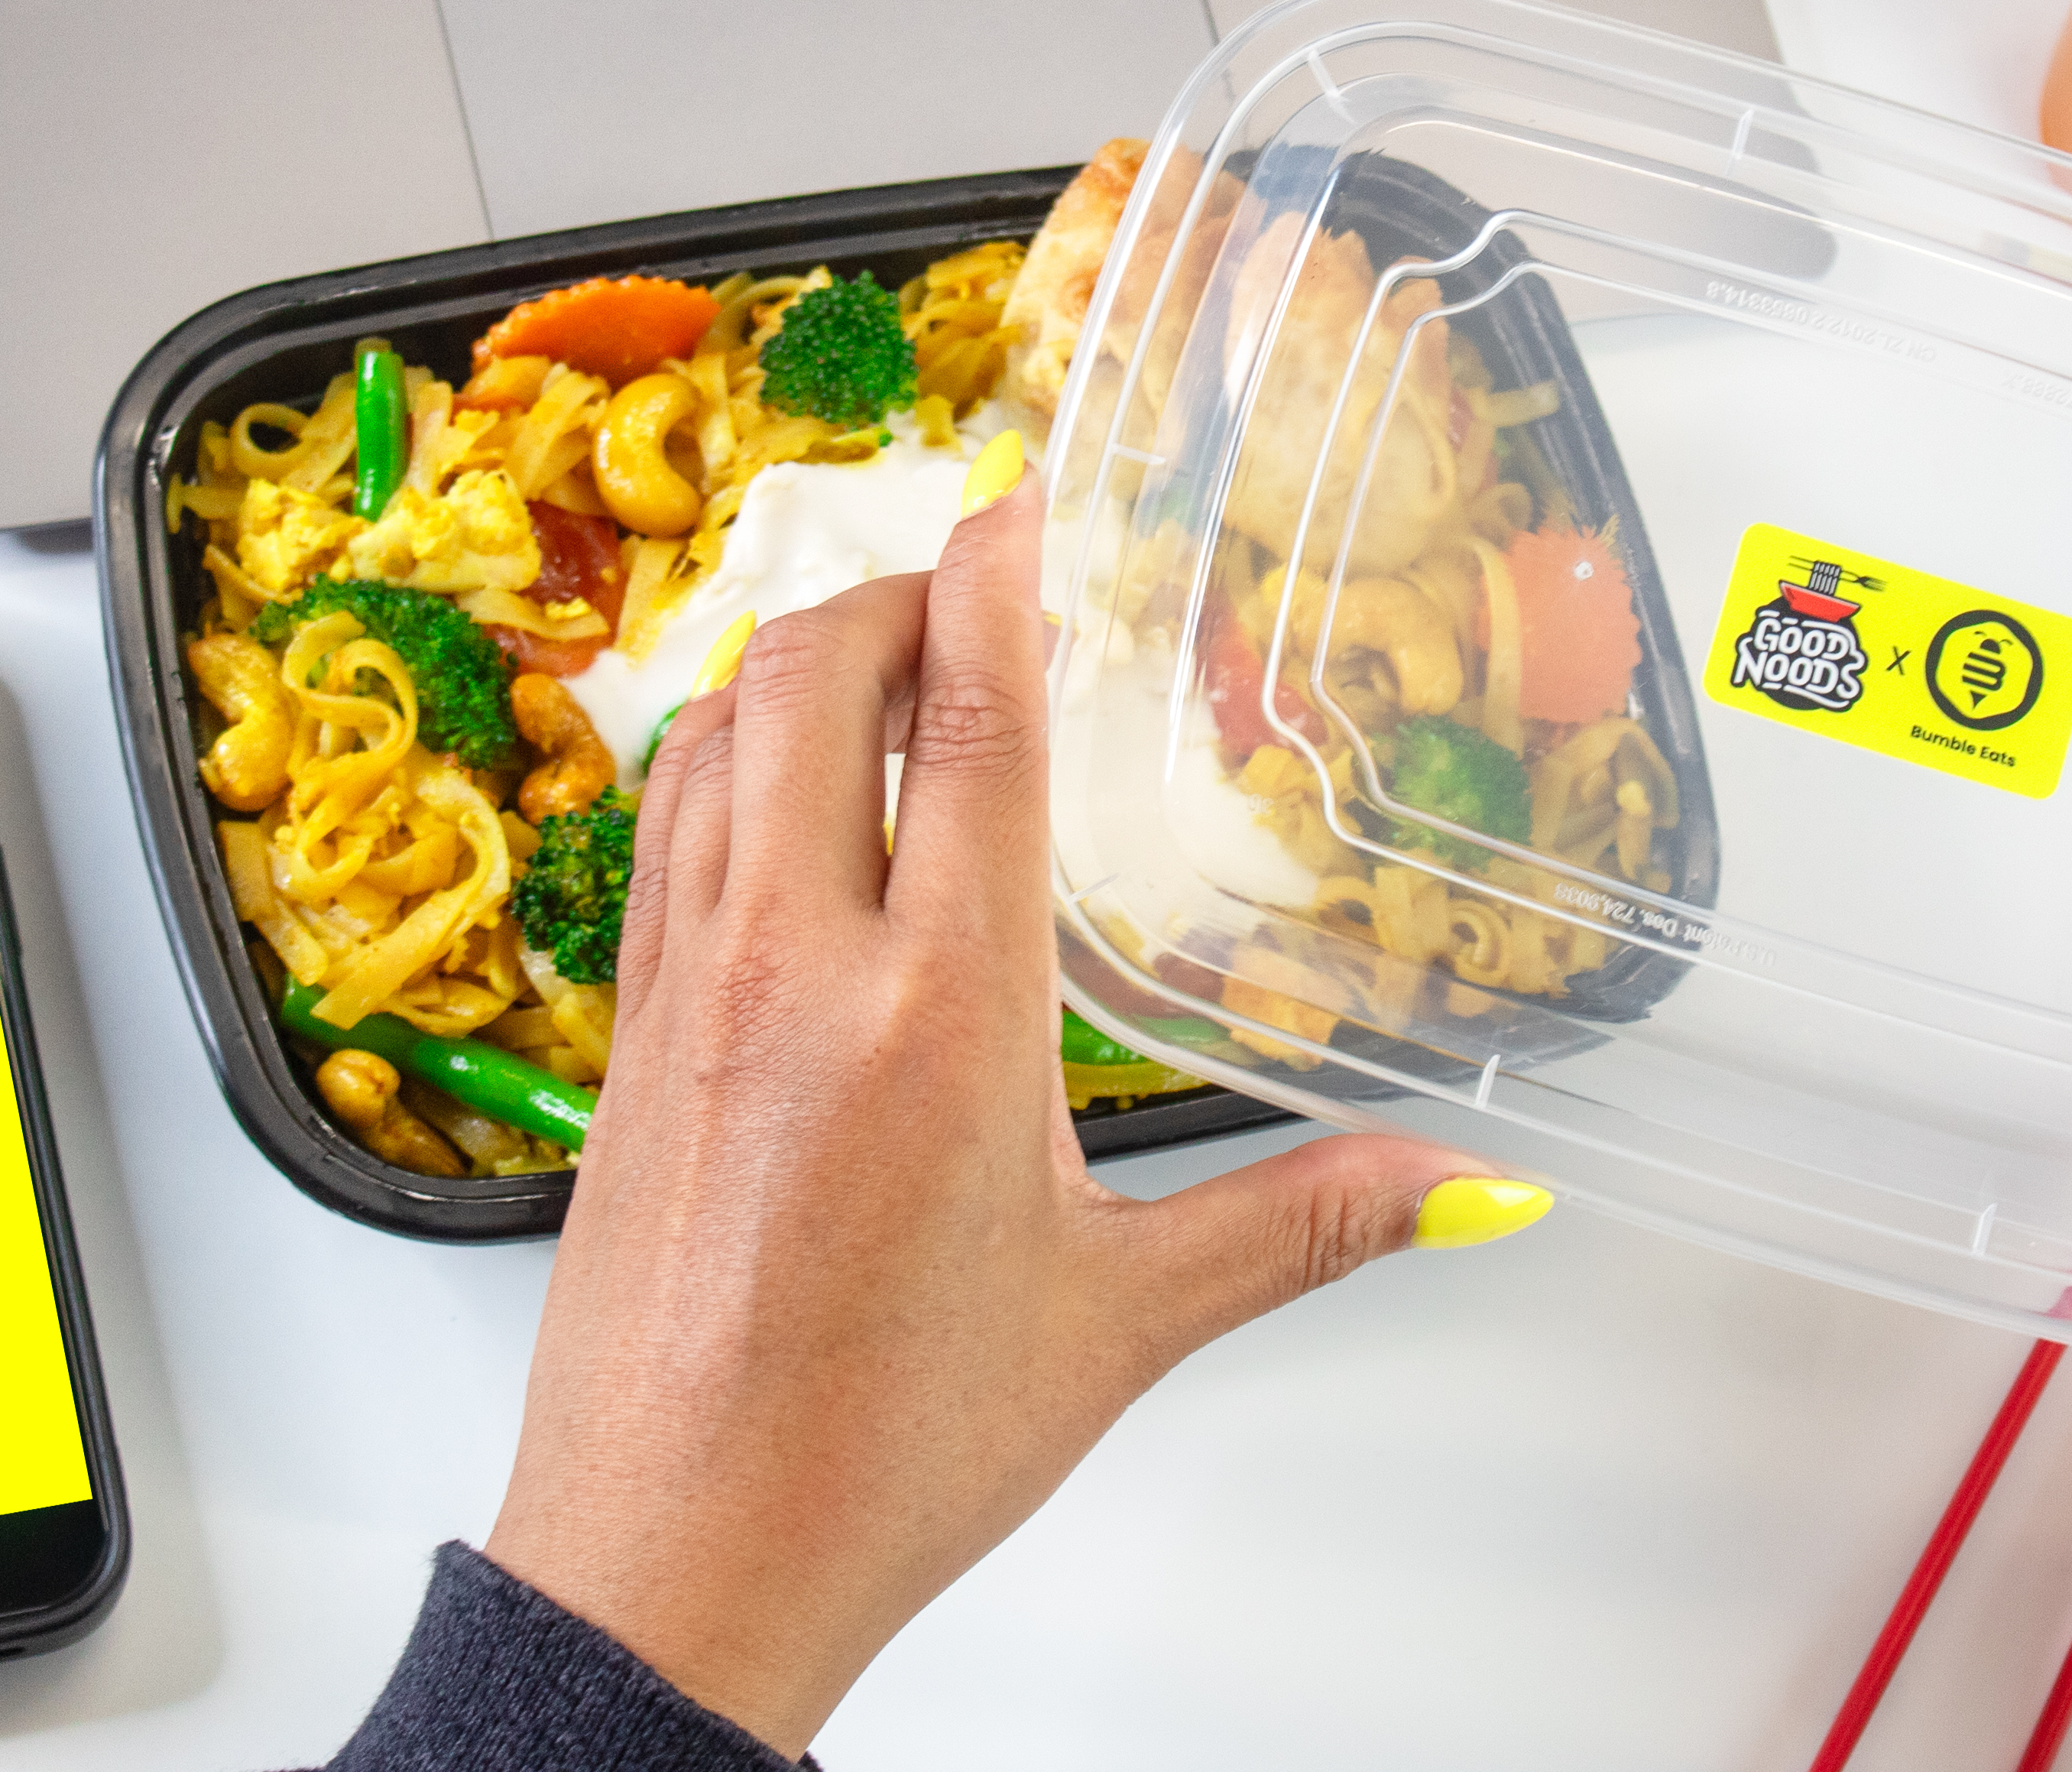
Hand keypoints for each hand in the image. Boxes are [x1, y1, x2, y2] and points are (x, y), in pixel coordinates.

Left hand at [482, 478, 1535, 1755]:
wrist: (671, 1566)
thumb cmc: (876, 1451)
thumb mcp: (1117, 1327)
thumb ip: (1297, 1226)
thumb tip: (1450, 1186)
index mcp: (940, 1014)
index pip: (970, 725)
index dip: (1001, 582)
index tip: (1030, 505)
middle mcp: (795, 968)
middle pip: (816, 676)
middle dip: (896, 594)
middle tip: (973, 589)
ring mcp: (686, 995)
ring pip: (715, 733)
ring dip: (797, 659)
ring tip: (883, 658)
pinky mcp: (621, 1042)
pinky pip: (660, 831)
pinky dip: (718, 754)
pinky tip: (772, 786)